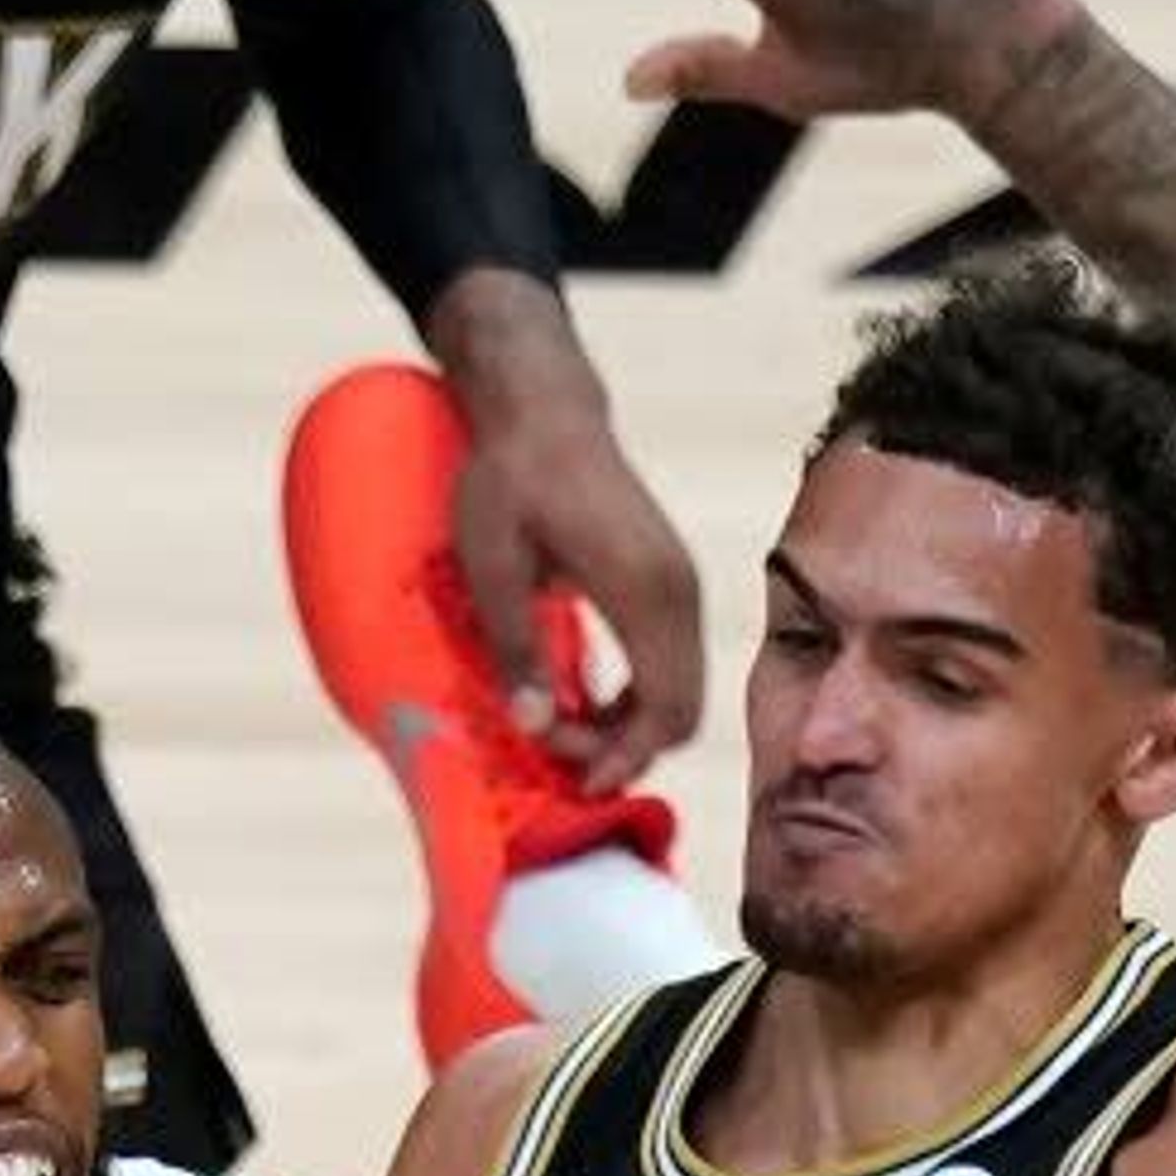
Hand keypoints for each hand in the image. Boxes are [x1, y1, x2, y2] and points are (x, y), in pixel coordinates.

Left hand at [436, 281, 709, 778]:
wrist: (544, 414)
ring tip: (561, 724)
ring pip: (680, 696)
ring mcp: (682, 588)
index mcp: (643, 589)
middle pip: (682, 715)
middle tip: (553, 745)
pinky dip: (635, 701)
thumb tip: (534, 726)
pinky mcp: (672, 586)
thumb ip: (517, 649)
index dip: (619, 758)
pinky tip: (583, 700)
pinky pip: (672, 668)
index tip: (560, 762)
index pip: (663, 710)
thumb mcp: (494, 569)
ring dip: (627, 729)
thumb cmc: (511, 481)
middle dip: (622, 750)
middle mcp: (679, 593)